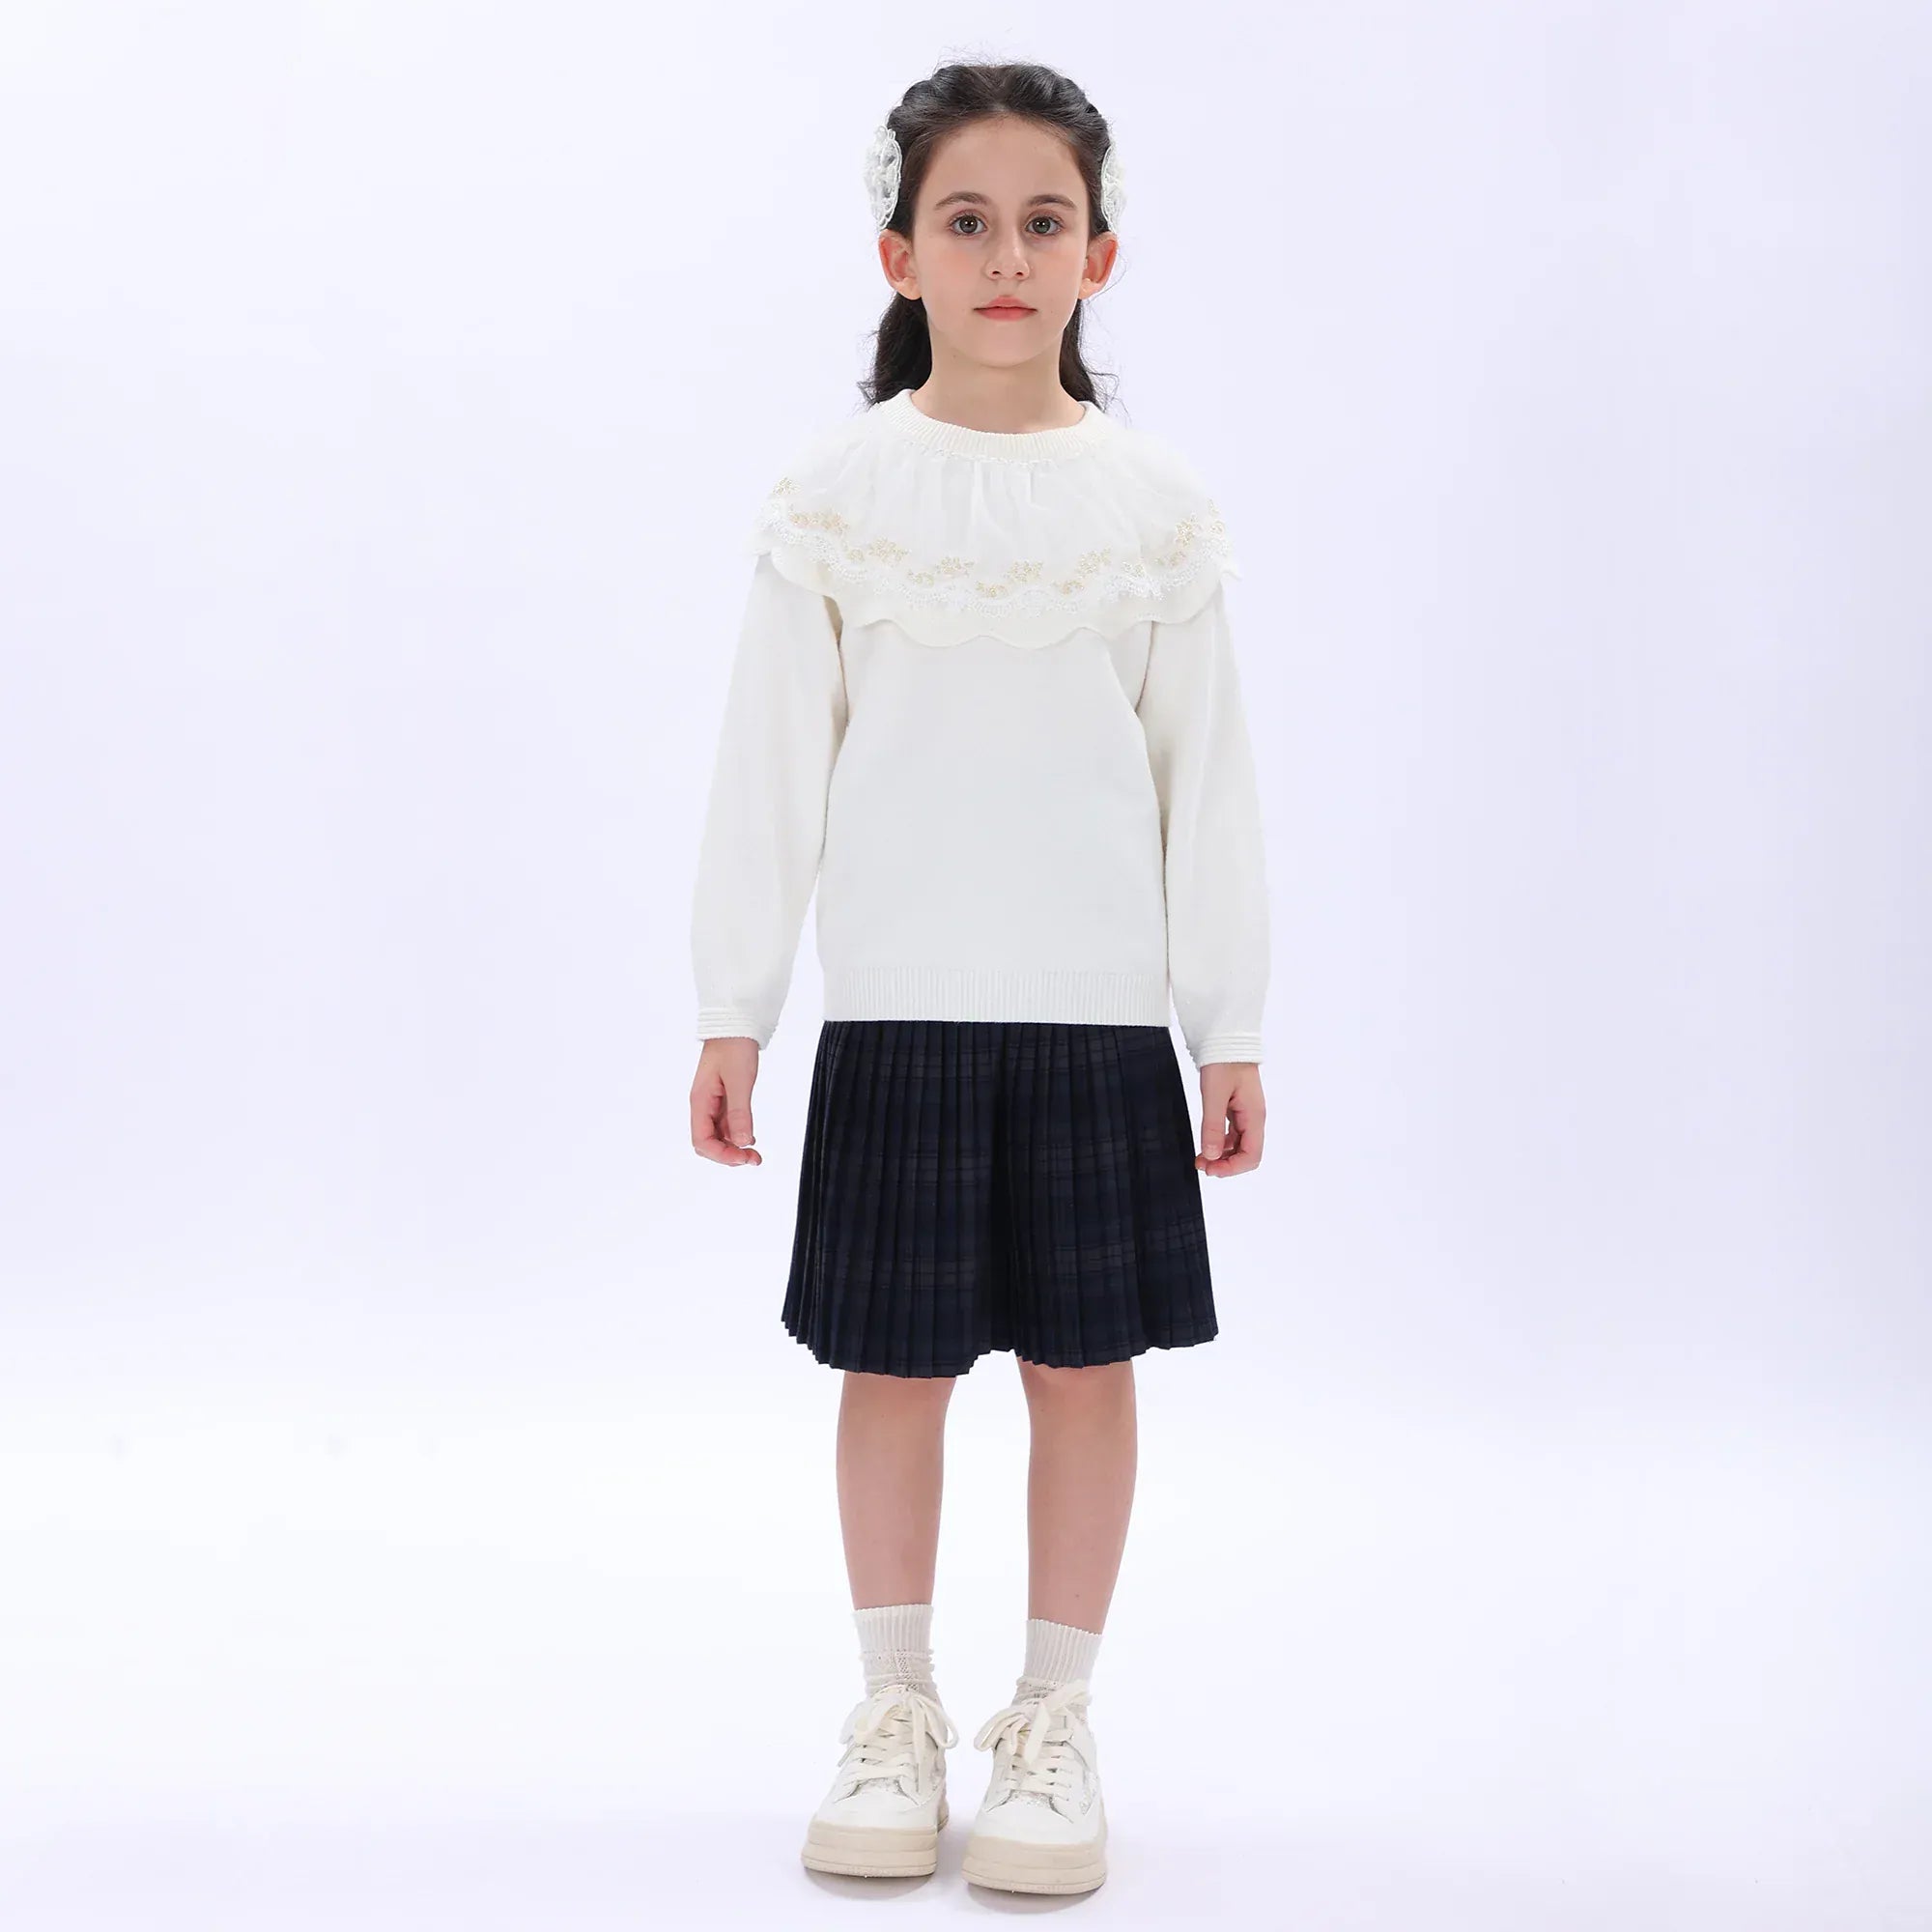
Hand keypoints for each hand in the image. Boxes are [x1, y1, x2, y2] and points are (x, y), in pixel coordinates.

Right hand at [691, 1037, 761, 1165]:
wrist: (736, 1024)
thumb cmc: (734, 1046)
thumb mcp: (740, 1081)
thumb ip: (739, 1113)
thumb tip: (742, 1143)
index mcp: (700, 1101)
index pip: (701, 1140)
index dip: (721, 1154)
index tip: (743, 1158)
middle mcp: (703, 1104)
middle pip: (708, 1142)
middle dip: (728, 1155)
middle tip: (753, 1159)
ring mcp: (712, 1102)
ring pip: (718, 1135)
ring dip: (734, 1147)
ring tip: (755, 1154)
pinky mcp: (723, 1098)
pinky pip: (726, 1124)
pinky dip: (737, 1134)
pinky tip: (750, 1138)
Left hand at [1197, 1062, 1263, 1175]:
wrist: (1226, 1040)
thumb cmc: (1223, 1062)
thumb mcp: (1214, 1095)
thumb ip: (1212, 1126)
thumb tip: (1211, 1154)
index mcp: (1254, 1116)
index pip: (1252, 1156)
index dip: (1232, 1168)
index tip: (1211, 1169)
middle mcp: (1253, 1118)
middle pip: (1246, 1154)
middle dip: (1225, 1164)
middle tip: (1201, 1165)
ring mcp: (1246, 1114)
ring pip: (1238, 1146)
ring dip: (1221, 1156)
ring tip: (1200, 1158)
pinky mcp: (1236, 1109)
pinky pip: (1232, 1134)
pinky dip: (1219, 1143)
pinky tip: (1205, 1145)